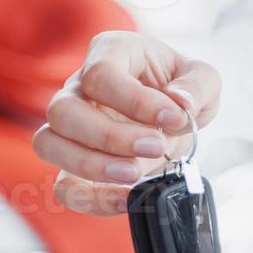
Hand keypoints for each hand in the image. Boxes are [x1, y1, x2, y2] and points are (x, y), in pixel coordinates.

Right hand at [34, 31, 220, 215]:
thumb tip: (180, 104)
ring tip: (135, 174)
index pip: (101, 75)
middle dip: (109, 136)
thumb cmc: (180, 89)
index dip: (135, 101)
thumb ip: (198, 86)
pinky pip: (64, 187)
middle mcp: (78, 88)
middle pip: (63, 110)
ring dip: (91, 166)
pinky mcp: (75, 166)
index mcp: (109, 53)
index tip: (174, 119)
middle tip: (156, 147)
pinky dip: (91, 199)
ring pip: (49, 144)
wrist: (173, 118)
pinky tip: (126, 199)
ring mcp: (71, 128)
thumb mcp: (203, 78)